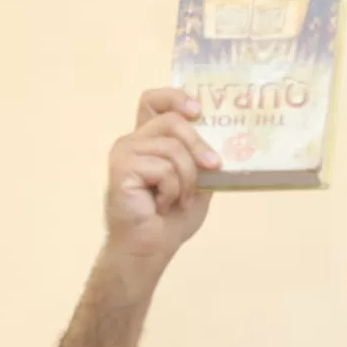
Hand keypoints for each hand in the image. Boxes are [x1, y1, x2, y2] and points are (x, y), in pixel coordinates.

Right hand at [102, 88, 220, 268]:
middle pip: (171, 120)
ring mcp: (124, 153)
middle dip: (199, 144)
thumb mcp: (198, 184)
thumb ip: (204, 160)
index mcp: (150, 140)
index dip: (175, 98)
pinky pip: (163, 169)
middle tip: (214, 167)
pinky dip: (173, 191)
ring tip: (179, 200)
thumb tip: (225, 142)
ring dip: (187, 179)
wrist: (150, 249)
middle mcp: (133, 141)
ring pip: (171, 147)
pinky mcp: (120, 169)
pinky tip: (161, 206)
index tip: (198, 111)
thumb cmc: (170, 220)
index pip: (154, 100)